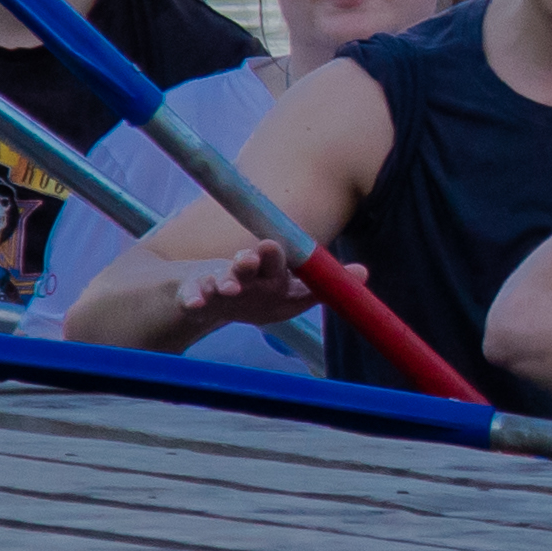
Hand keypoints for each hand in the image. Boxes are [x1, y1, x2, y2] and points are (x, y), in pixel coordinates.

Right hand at [169, 238, 306, 328]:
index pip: (279, 262)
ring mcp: (218, 283)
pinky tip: (196, 303)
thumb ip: (317, 289)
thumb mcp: (286, 296)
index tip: (275, 246)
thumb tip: (359, 270)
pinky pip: (192, 296)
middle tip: (258, 254)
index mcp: (270, 273)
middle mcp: (245, 273)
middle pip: (251, 264)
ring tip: (232, 288)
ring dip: (228, 280)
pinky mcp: (194, 294)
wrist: (208, 297)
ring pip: (223, 278)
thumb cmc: (255, 294)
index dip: (282, 257)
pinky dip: (194, 298)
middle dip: (255, 260)